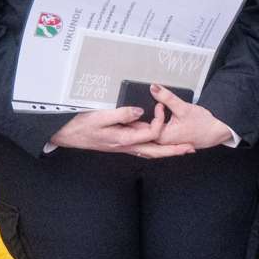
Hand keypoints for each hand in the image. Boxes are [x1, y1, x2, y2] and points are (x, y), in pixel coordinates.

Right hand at [50, 106, 188, 156]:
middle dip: (174, 150)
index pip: (150, 133)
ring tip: (181, 149)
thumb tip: (140, 111)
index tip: (161, 107)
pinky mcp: (121, 143)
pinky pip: (142, 147)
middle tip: (190, 149)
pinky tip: (160, 144)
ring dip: (166, 150)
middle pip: (155, 151)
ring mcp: (124, 146)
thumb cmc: (81, 126)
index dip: (159, 121)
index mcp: (123, 140)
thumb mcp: (100, 117)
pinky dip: (154, 147)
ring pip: (150, 151)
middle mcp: (126, 146)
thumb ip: (121, 114)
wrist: (68, 136)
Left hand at [150, 84, 234, 150]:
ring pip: (151, 130)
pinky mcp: (169, 140)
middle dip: (145, 117)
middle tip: (145, 107)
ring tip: (151, 113)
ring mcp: (165, 143)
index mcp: (163, 138)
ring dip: (150, 121)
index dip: (156, 111)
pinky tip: (158, 118)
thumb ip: (166, 97)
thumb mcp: (183, 107)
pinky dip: (156, 124)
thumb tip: (154, 88)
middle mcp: (162, 143)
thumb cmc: (203, 124)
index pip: (149, 123)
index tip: (162, 104)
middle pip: (146, 128)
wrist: (215, 132)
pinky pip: (157, 131)